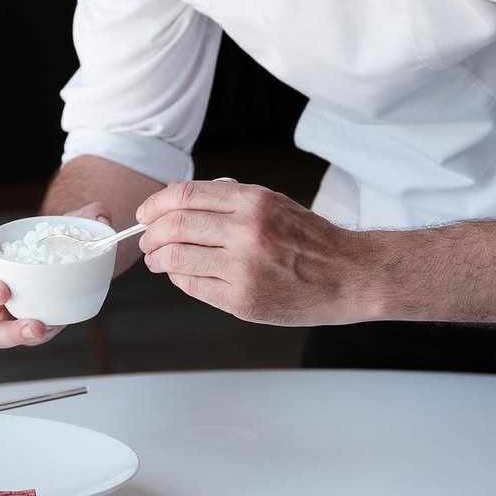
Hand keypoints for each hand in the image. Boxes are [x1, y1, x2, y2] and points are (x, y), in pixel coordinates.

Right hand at [0, 202, 111, 347]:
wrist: (77, 265)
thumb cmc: (61, 242)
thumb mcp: (72, 224)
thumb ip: (86, 216)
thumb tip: (100, 214)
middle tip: (2, 291)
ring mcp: (7, 311)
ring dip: (8, 331)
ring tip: (33, 325)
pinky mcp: (26, 328)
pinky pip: (24, 338)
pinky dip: (37, 335)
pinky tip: (53, 326)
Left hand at [135, 179, 373, 326]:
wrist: (348, 276)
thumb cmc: (310, 240)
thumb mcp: (272, 203)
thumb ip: (227, 202)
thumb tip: (175, 205)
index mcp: (253, 202)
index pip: (184, 196)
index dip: (156, 204)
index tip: (146, 213)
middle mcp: (247, 232)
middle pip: (174, 227)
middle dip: (151, 234)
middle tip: (147, 239)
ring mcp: (244, 269)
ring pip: (177, 258)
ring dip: (158, 258)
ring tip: (158, 259)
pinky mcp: (243, 300)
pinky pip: (193, 286)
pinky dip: (179, 278)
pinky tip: (183, 274)